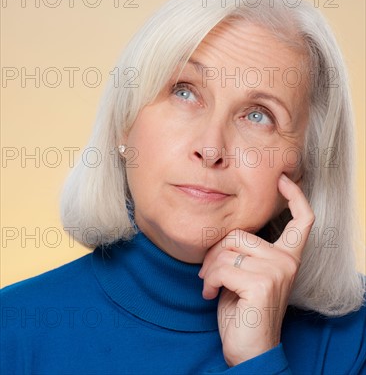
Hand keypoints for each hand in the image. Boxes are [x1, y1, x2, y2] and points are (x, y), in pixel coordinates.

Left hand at [197, 173, 314, 366]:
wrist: (250, 351)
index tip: (282, 180)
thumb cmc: (244, 311)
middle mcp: (287, 261)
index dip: (295, 196)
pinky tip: (210, 294)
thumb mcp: (246, 274)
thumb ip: (244, 251)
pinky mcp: (262, 283)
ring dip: (210, 268)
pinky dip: (209, 280)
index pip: (302, 221)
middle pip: (239, 234)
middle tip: (208, 272)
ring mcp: (277, 271)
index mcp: (288, 257)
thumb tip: (223, 233)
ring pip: (227, 249)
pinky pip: (222, 267)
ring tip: (210, 284)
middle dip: (215, 251)